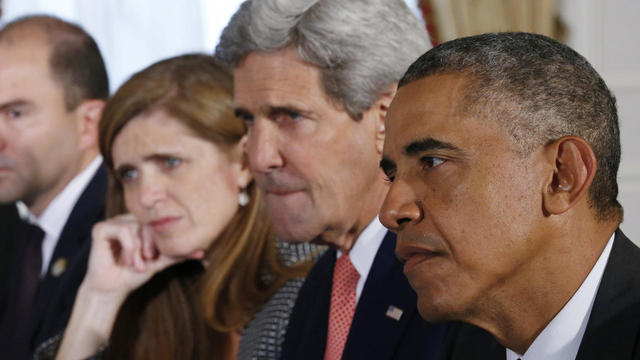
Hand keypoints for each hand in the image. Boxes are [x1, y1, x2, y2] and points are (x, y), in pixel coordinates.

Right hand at [83, 213, 203, 297]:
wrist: (113, 289)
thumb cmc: (133, 275)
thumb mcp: (159, 262)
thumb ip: (177, 255)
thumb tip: (202, 252)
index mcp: (138, 225)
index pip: (157, 224)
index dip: (158, 241)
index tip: (154, 258)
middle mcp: (125, 220)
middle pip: (147, 223)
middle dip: (150, 245)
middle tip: (147, 262)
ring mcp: (112, 222)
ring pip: (136, 227)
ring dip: (138, 250)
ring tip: (135, 265)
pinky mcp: (100, 228)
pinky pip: (122, 230)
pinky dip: (129, 247)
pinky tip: (126, 260)